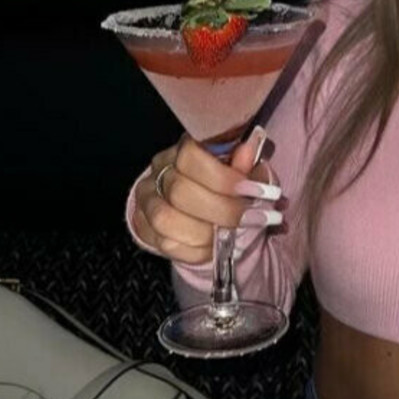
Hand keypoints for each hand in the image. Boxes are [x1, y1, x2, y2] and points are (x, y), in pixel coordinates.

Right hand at [131, 128, 282, 264]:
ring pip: (166, 220)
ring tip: (235, 236)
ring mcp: (147, 199)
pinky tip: (216, 247)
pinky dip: (196, 250)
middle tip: (255, 219)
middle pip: (179, 191)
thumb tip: (249, 149)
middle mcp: (159, 170)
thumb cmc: (227, 183)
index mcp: (183, 148)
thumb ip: (245, 164)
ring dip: (206, 233)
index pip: (190, 156)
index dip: (223, 177)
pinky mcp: (143, 227)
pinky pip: (165, 244)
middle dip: (222, 210)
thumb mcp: (242, 170)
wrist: (202, 206)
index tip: (254, 191)